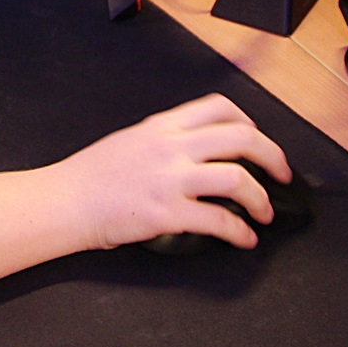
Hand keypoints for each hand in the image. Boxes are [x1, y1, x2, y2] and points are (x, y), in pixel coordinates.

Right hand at [46, 93, 289, 250]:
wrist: (65, 201)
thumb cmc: (92, 175)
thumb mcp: (131, 139)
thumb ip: (166, 139)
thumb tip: (198, 148)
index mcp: (163, 126)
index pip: (219, 107)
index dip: (249, 122)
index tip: (258, 140)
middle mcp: (171, 147)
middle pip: (241, 139)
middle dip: (273, 157)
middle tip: (282, 174)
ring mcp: (170, 180)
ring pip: (237, 179)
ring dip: (261, 199)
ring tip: (264, 212)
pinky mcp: (167, 213)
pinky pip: (218, 220)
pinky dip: (239, 232)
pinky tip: (243, 238)